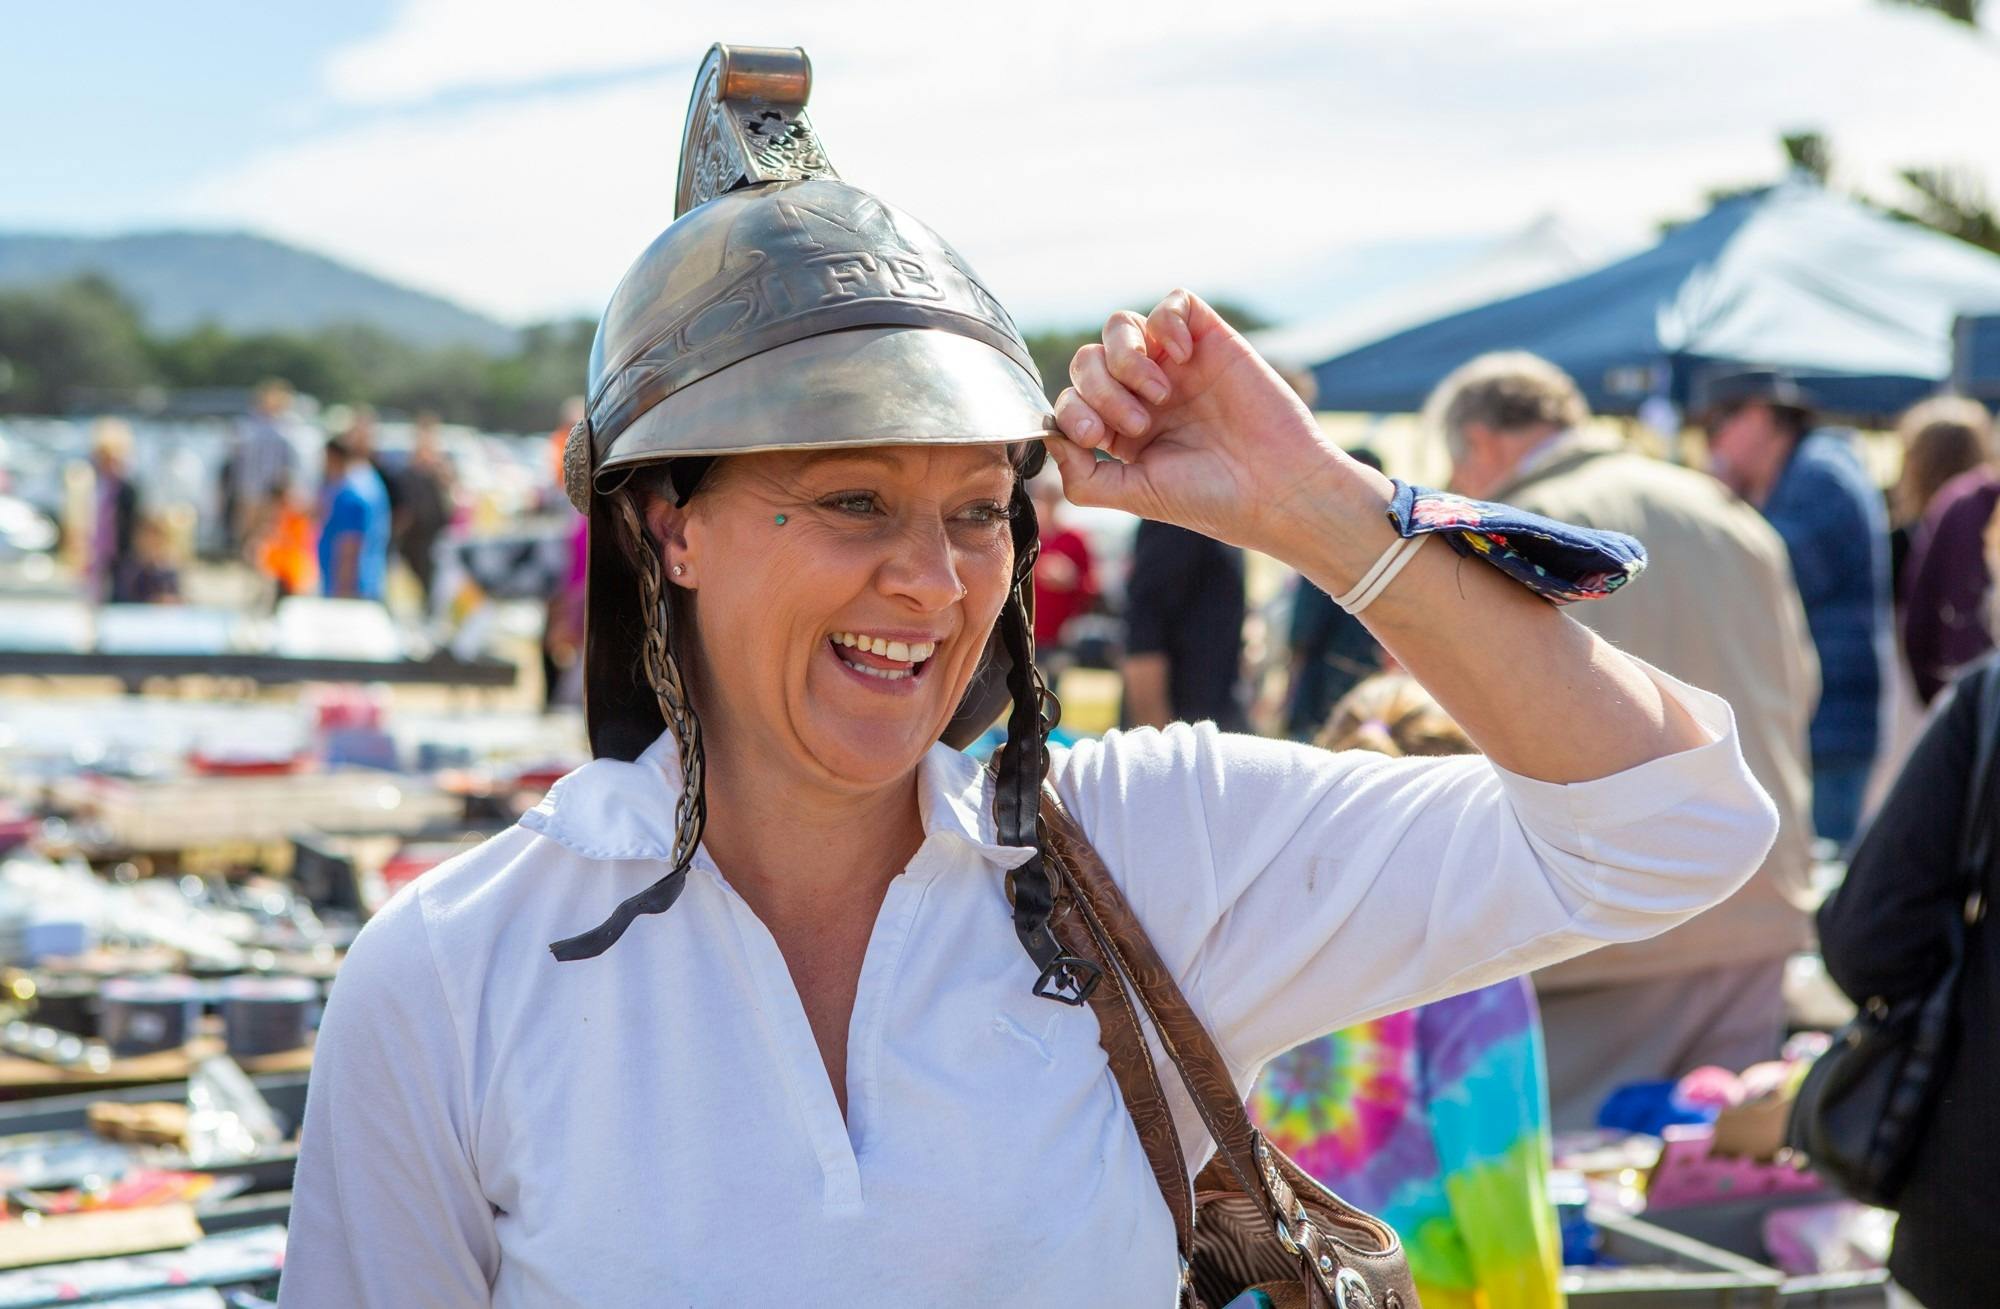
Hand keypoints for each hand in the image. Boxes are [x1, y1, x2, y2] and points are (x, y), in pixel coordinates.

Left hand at [1045, 290, 1371, 550]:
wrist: (1276, 489)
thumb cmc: (1212, 499)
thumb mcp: (1135, 496)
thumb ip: (1084, 477)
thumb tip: (1052, 439)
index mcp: (1123, 430)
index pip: (1072, 399)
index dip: (1072, 411)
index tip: (1098, 437)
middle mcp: (1144, 392)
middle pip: (1088, 359)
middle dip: (1100, 389)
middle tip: (1137, 424)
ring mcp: (1176, 364)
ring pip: (1119, 326)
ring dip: (1125, 358)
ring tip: (1159, 394)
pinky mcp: (1210, 340)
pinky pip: (1172, 303)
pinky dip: (1166, 324)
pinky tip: (1184, 359)